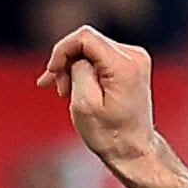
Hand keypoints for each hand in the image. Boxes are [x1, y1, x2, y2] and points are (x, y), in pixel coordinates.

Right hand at [38, 24, 169, 184]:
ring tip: (64, 91)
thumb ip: (77, 69)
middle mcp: (134, 56)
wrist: (134, 150)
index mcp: (124, 65)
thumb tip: (76, 56)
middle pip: (87, 42)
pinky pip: (99, 57)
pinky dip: (83, 69)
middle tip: (58, 89)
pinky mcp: (131, 65)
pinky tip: (71, 84)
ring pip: (91, 49)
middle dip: (66, 62)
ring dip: (73, 67)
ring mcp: (135, 59)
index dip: (62, 50)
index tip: (51, 72)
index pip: (85, 37)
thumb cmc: (109, 134)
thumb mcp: (84, 103)